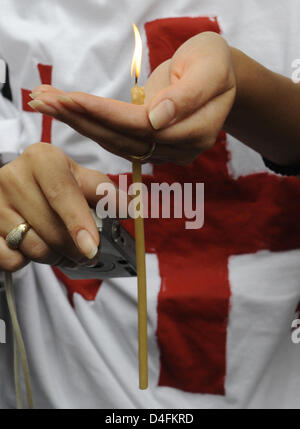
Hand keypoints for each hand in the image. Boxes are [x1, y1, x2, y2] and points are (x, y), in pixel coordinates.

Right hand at [0, 143, 116, 271]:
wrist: (18, 186)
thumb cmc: (56, 184)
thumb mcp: (81, 180)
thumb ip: (106, 193)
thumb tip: (133, 207)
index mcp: (42, 159)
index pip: (62, 193)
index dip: (79, 223)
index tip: (92, 248)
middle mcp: (13, 176)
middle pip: (50, 228)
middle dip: (74, 249)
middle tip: (86, 253)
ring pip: (32, 247)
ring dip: (54, 257)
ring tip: (61, 249)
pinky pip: (10, 258)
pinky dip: (26, 261)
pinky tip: (33, 247)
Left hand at [28, 32, 235, 164]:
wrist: (216, 76)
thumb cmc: (215, 65)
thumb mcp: (210, 69)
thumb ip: (187, 96)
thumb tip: (156, 119)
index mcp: (196, 131)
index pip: (144, 127)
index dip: (107, 115)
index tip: (72, 100)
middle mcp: (178, 148)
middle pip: (123, 138)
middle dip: (82, 120)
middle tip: (43, 101)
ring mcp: (163, 150)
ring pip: (114, 141)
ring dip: (78, 123)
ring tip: (44, 103)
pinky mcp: (149, 144)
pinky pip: (115, 137)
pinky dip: (88, 124)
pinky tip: (65, 111)